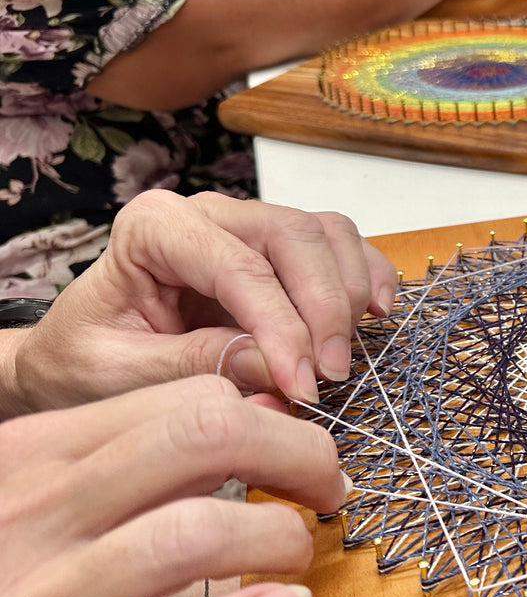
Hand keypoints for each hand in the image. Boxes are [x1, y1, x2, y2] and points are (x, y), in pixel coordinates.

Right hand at [0, 376, 347, 596]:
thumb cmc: (11, 587)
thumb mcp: (60, 502)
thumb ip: (147, 458)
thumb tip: (264, 410)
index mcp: (41, 454)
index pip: (189, 403)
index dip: (276, 425)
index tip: (308, 462)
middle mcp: (34, 511)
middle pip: (200, 440)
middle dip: (297, 456)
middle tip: (327, 495)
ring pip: (187, 535)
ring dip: (275, 538)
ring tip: (296, 558)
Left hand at [7, 191, 394, 413]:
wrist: (82, 357)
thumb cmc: (87, 360)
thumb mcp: (119, 374)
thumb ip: (194, 365)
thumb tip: (279, 369)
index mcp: (153, 227)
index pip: (238, 266)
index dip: (280, 325)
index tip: (302, 384)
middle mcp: (209, 213)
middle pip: (294, 236)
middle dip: (324, 308)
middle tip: (330, 376)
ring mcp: (251, 227)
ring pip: (327, 234)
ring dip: (349, 294)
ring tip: (340, 359)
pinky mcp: (282, 253)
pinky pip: (342, 245)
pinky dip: (368, 276)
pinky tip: (374, 317)